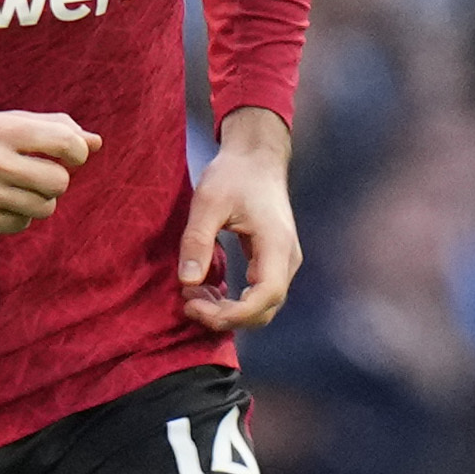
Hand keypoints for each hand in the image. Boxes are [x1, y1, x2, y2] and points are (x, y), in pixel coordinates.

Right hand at [0, 110, 95, 234]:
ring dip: (39, 199)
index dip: (77, 151)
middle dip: (56, 179)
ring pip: (44, 207)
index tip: (69, 153)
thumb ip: (52, 127)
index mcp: (4, 129)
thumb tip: (96, 143)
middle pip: (58, 182)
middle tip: (37, 173)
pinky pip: (21, 223)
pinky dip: (18, 214)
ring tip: (18, 187)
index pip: (64, 142)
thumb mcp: (5, 121)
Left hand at [176, 123, 299, 334]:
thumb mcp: (208, 202)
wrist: (256, 157)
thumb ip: (198, 240)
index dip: (232, 313)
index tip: (196, 305)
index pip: (265, 296)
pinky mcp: (272, 261)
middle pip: (265, 309)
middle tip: (188, 303)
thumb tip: (187, 281)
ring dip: (227, 310)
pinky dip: (232, 300)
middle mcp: (287, 258)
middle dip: (225, 316)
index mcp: (276, 244)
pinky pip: (257, 293)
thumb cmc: (235, 174)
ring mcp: (283, 262)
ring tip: (192, 296)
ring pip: (261, 305)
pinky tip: (205, 289)